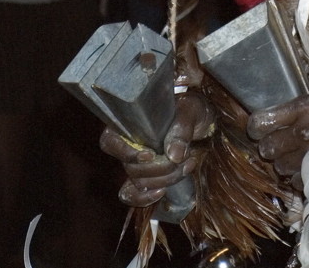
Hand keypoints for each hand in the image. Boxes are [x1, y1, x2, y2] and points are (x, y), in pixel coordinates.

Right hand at [100, 90, 214, 206]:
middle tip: (183, 158)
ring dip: (164, 179)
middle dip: (160, 168)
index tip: (150, 155)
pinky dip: (145, 198)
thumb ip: (182, 129)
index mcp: (130, 123)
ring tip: (187, 164)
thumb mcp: (190, 110)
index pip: (110, 141)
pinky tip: (161, 192)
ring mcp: (134, 163)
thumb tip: (174, 154)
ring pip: (138, 182)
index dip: (126, 153)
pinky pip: (133, 195)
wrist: (199, 121)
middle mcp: (127, 144)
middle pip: (130, 167)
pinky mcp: (144, 177)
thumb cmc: (190, 109)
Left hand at [247, 93, 308, 190]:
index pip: (261, 123)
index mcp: (304, 108)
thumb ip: (295, 111)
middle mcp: (303, 133)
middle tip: (281, 143)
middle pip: (266, 148)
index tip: (260, 128)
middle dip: (271, 146)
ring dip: (285, 163)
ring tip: (299, 155)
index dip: (257, 127)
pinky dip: (300, 176)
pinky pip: (295, 181)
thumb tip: (268, 121)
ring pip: (279, 167)